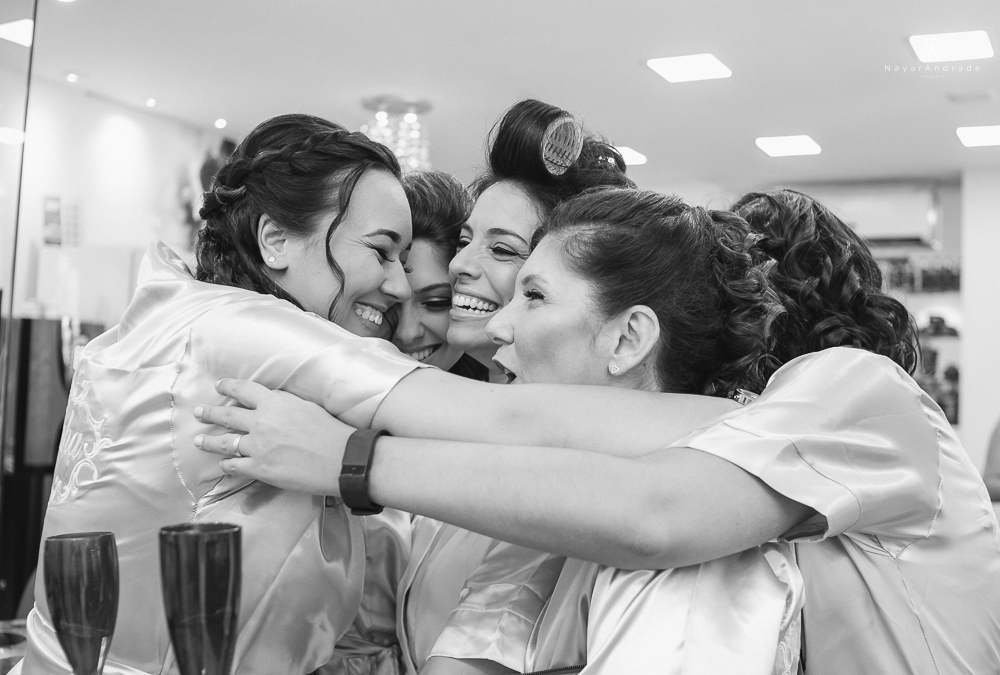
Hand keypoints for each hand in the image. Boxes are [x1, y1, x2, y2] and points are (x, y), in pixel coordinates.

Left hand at [193, 379, 355, 495]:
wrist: (341, 458)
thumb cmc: (331, 432)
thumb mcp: (306, 407)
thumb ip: (284, 406)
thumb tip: (273, 406)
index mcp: (275, 403)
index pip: (244, 390)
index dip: (229, 387)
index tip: (219, 386)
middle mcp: (262, 422)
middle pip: (227, 416)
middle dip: (210, 413)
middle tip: (198, 412)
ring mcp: (258, 446)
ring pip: (225, 442)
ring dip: (209, 441)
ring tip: (198, 441)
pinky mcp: (260, 468)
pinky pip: (235, 465)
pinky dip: (226, 465)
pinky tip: (222, 465)